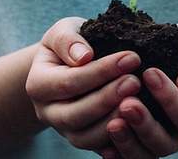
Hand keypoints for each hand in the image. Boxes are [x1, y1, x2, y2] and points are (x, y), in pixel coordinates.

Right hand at [25, 17, 141, 152]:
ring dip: (114, 121)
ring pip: (86, 138)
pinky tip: (138, 125)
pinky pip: (99, 148)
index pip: (69, 82)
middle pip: (75, 115)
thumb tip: (83, 56)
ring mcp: (65, 130)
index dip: (101, 71)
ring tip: (139, 102)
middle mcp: (47, 112)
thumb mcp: (63, 31)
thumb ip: (68, 40)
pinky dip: (118, 140)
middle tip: (135, 81)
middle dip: (108, 98)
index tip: (131, 57)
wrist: (70, 64)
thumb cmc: (71, 44)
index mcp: (38, 84)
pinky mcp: (84, 140)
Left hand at [104, 23, 177, 157]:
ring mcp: (156, 139)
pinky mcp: (136, 140)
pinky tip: (104, 147)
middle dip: (145, 125)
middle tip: (127, 103)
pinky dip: (116, 154)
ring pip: (145, 155)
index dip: (170, 99)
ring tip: (112, 124)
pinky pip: (126, 157)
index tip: (150, 73)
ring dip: (128, 142)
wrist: (173, 54)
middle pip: (165, 143)